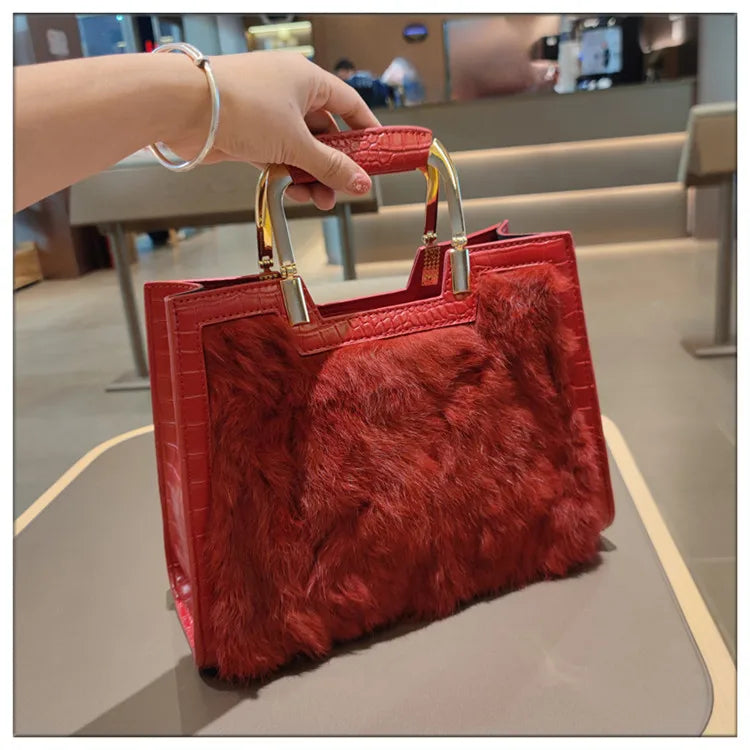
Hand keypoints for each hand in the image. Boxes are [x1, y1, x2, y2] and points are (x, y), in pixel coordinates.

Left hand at [165, 51, 380, 209]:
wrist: (184, 109)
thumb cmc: (240, 105)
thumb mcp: (296, 142)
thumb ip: (331, 166)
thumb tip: (361, 183)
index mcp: (306, 79)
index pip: (348, 103)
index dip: (365, 129)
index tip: (377, 154)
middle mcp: (288, 93)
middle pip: (325, 133)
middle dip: (334, 166)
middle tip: (343, 190)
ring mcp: (267, 114)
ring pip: (301, 149)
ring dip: (311, 176)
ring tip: (317, 199)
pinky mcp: (249, 133)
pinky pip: (279, 157)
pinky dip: (288, 175)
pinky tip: (292, 192)